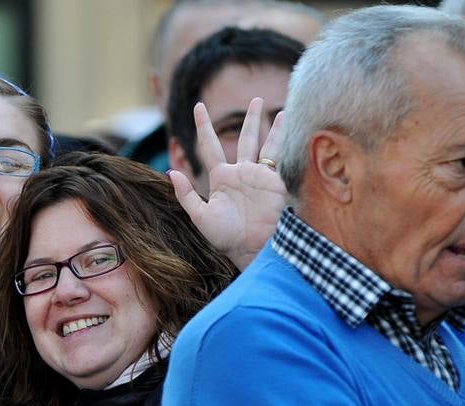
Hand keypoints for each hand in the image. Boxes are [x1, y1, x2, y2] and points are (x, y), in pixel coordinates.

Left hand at [169, 98, 286, 269]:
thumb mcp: (200, 216)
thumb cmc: (225, 236)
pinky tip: (293, 125)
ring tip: (280, 110)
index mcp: (221, 178)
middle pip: (245, 138)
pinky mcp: (276, 181)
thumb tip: (172, 171)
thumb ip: (186, 195)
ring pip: (266, 143)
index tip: (198, 106)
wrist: (251, 248)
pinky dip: (285, 140)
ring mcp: (260, 176)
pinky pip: (280, 156)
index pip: (210, 146)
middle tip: (254, 98)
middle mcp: (241, 173)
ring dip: (272, 126)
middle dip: (251, 119)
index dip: (204, 126)